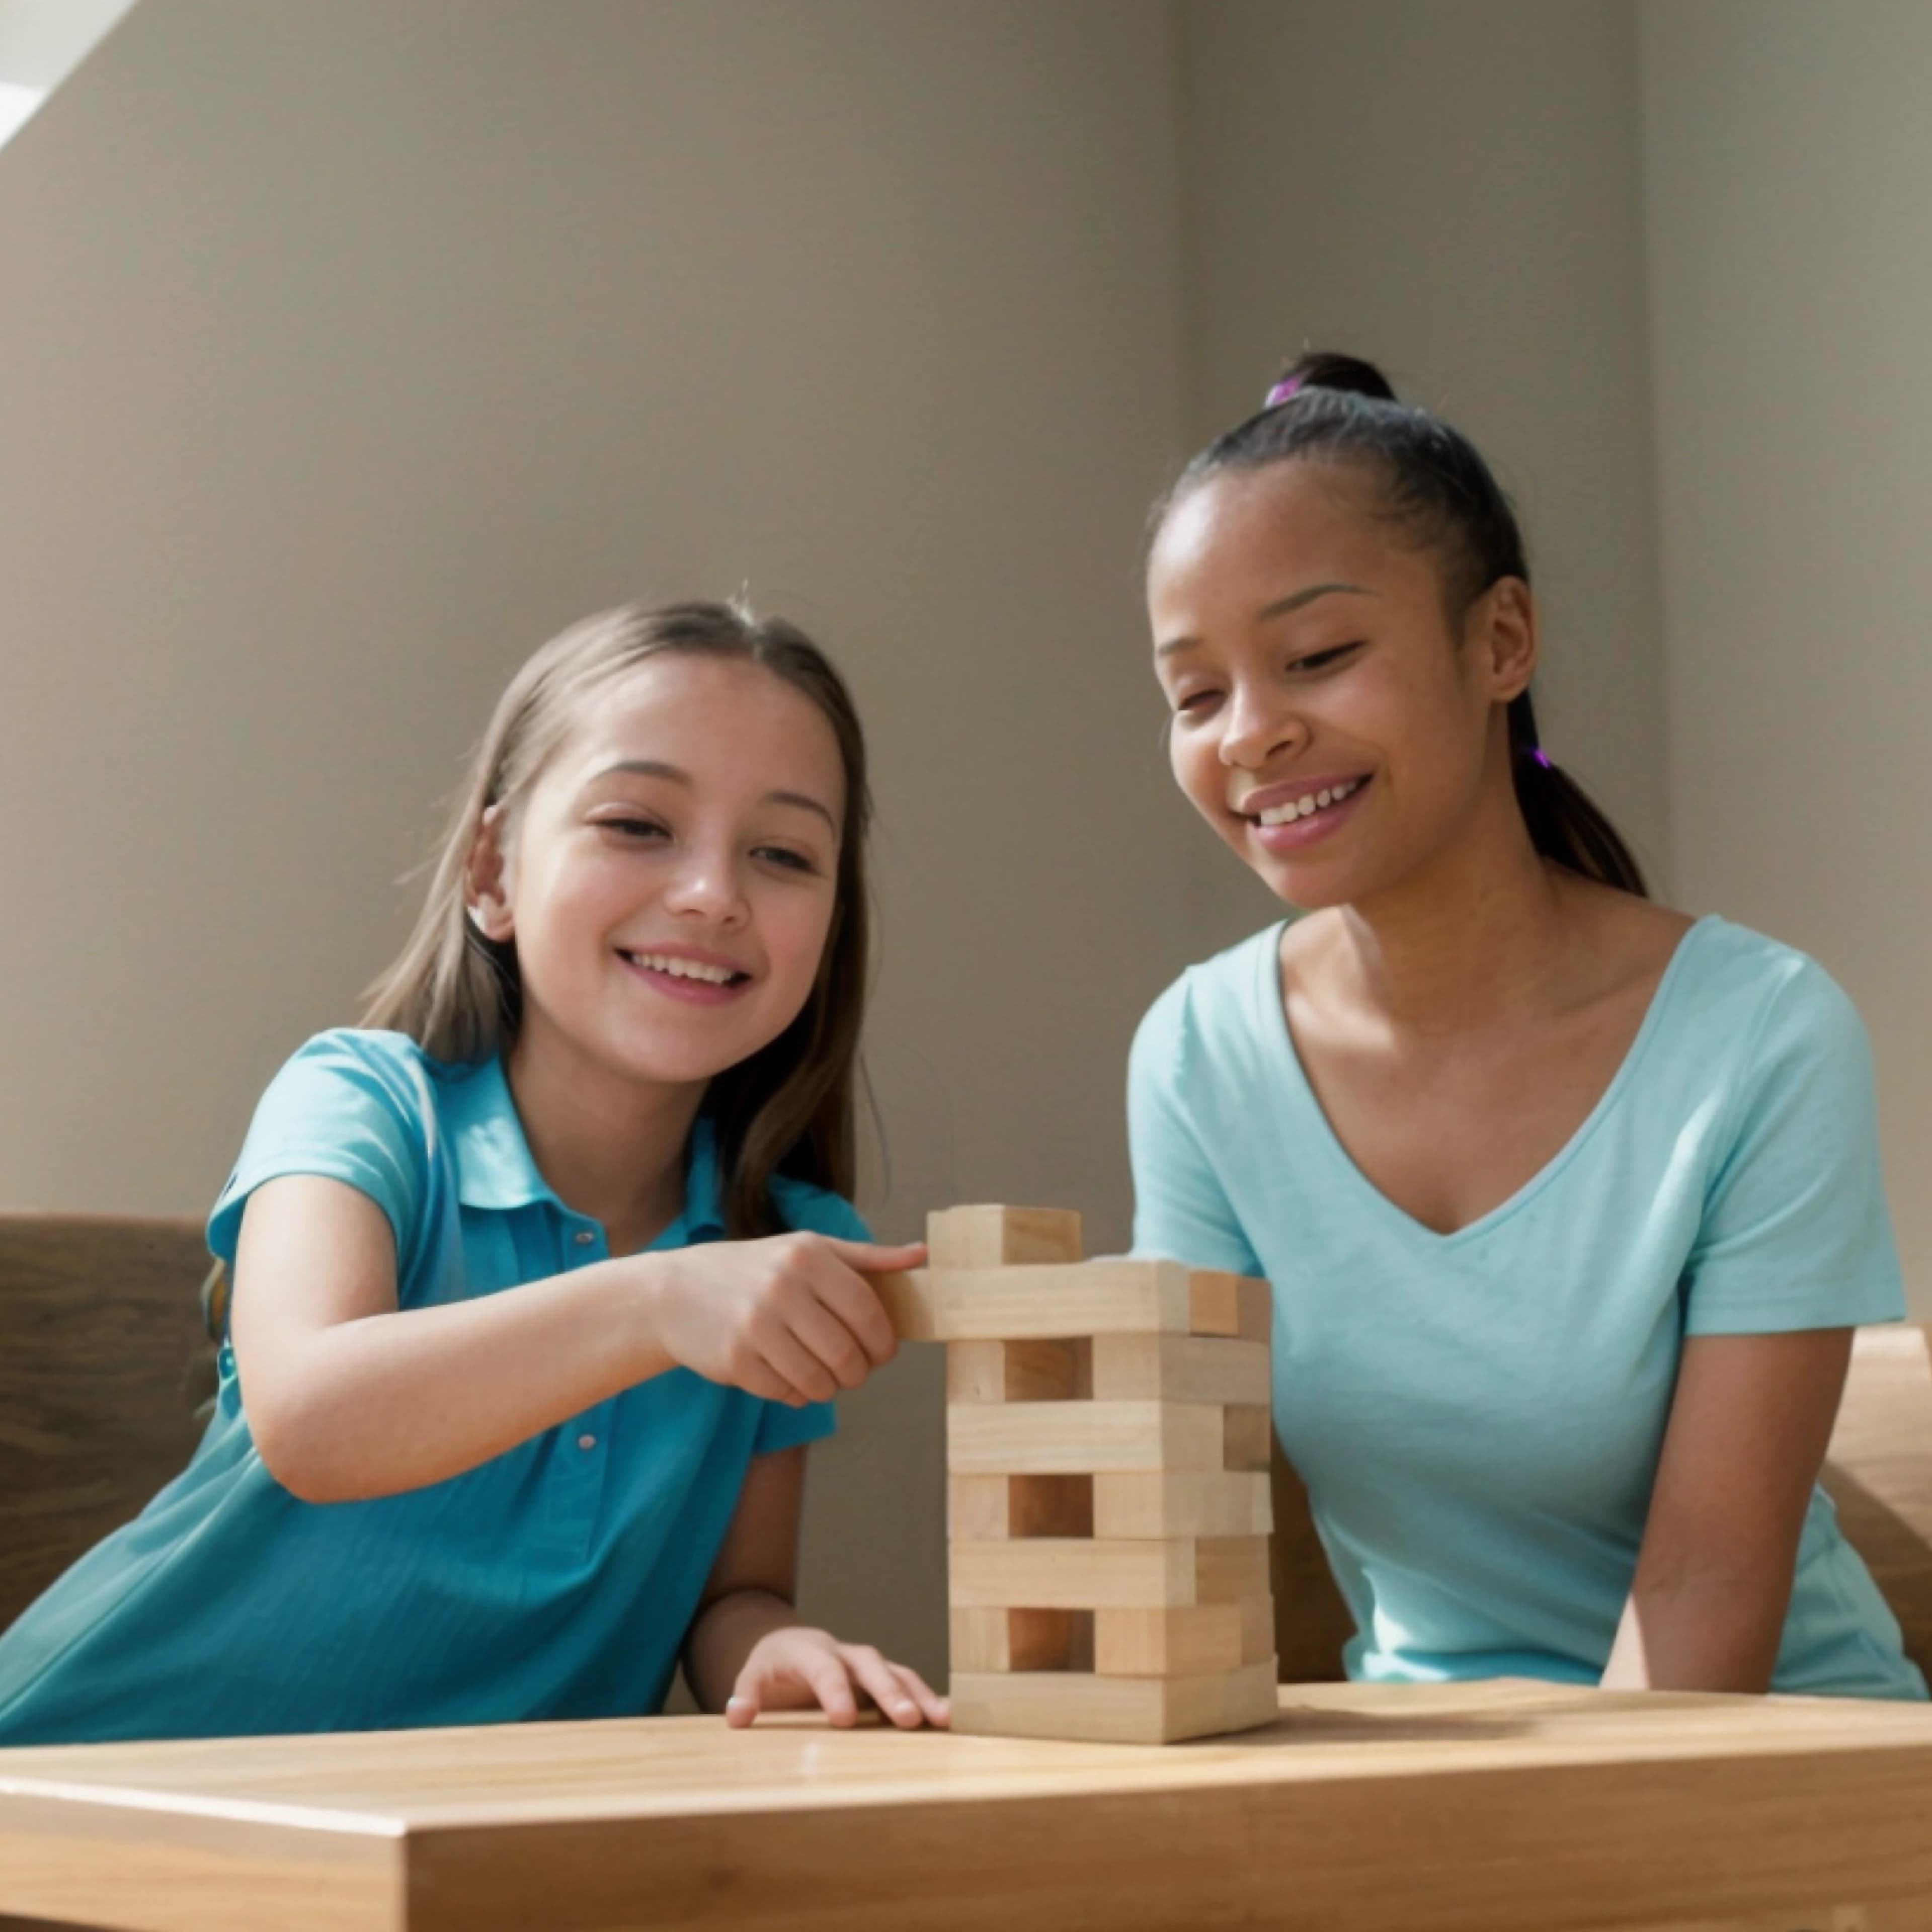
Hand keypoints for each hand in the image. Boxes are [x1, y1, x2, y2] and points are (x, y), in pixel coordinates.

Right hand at [642, 1233, 921, 1405]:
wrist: (675, 1292)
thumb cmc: (754, 1269)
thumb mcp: (808, 1249)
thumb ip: (866, 1258)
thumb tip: (921, 1256)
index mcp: (807, 1257)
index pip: (867, 1311)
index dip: (883, 1341)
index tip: (883, 1353)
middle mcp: (782, 1289)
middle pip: (847, 1354)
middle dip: (858, 1372)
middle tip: (852, 1370)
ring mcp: (755, 1327)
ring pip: (819, 1383)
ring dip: (827, 1387)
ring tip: (817, 1372)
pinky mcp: (735, 1362)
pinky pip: (787, 1395)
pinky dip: (794, 1394)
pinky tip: (784, 1374)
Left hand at [725, 1625, 949, 1730]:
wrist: (789, 1647)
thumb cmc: (772, 1667)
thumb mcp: (751, 1675)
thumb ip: (745, 1693)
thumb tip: (737, 1715)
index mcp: (810, 1651)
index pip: (824, 1668)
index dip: (835, 1691)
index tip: (844, 1720)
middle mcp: (844, 1653)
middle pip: (871, 1665)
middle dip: (889, 1691)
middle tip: (908, 1719)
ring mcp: (866, 1666)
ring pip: (896, 1672)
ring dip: (918, 1694)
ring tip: (941, 1719)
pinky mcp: (880, 1680)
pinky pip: (907, 1685)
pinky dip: (926, 1698)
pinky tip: (946, 1718)